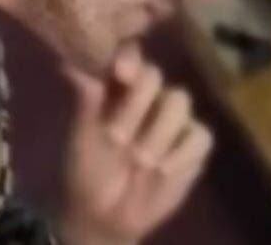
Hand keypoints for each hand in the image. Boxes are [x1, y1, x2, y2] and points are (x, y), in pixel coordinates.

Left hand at [58, 45, 214, 244]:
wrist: (106, 214)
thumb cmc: (87, 168)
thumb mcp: (82, 135)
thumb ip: (87, 99)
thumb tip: (71, 64)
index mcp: (115, 88)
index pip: (128, 57)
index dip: (129, 59)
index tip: (122, 73)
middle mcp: (147, 96)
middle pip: (155, 76)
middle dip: (138, 105)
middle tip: (118, 137)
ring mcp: (173, 119)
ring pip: (179, 102)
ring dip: (157, 133)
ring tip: (139, 159)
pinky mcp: (194, 145)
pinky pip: (199, 135)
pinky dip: (180, 153)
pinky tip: (162, 170)